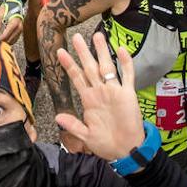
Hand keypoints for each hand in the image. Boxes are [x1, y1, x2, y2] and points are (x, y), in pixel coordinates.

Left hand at [0, 0, 25, 43]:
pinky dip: (9, 41)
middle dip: (1, 42)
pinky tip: (3, 40)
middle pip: (9, 39)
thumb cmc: (7, 8)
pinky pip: (14, 39)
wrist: (15, 3)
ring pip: (12, 41)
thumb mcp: (0, 15)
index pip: (5, 35)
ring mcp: (21, 30)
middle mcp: (19, 27)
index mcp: (14, 23)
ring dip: (5, 42)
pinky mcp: (20, 31)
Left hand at [54, 33, 144, 161]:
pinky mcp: (128, 94)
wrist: (127, 150)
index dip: (69, 65)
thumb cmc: (106, 144)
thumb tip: (58, 117)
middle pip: (90, 67)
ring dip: (103, 52)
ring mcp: (114, 91)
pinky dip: (125, 63)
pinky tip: (121, 50)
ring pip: (107, 67)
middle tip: (76, 36)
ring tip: (98, 36)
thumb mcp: (87, 136)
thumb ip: (73, 126)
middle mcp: (100, 92)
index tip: (59, 52)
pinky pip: (127, 76)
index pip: (77, 78)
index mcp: (89, 100)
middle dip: (83, 52)